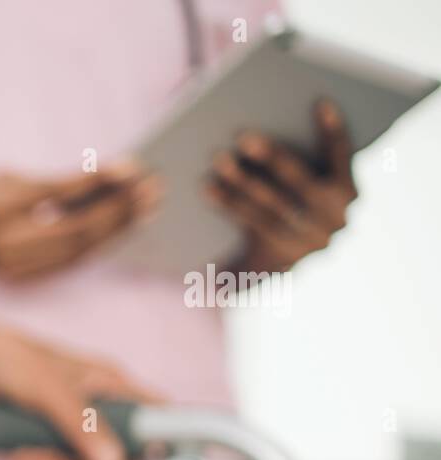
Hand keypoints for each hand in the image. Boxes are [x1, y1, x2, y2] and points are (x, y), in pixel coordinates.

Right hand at [0, 166, 162, 279]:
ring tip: (146, 206)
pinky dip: (99, 242)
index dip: (103, 181)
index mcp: (1, 207)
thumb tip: (111, 180)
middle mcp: (7, 242)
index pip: (63, 195)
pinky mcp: (23, 277)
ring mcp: (14, 266)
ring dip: (117, 228)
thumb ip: (56, 183)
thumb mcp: (7, 177)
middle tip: (153, 188)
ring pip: (80, 250)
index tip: (135, 167)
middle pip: (78, 230)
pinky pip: (71, 261)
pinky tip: (121, 225)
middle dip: (119, 210)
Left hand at [0, 312, 161, 459]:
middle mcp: (97, 406)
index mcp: (111, 383)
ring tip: (30, 451)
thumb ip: (82, 425)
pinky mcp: (47, 439)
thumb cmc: (8, 357)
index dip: (167, 444)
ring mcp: (72, 425)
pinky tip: (20, 451)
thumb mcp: (49, 389)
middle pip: (120, 454)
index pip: (158, 416)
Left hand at [205, 100, 356, 271]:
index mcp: (347, 192)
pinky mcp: (281, 255)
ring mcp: (309, 240)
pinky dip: (228, 202)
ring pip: (270, 203)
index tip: (321, 102)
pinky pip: (251, 222)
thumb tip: (276, 117)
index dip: (333, 131)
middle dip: (272, 156)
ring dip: (242, 179)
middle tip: (243, 136)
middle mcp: (336, 217)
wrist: (274, 262)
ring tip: (219, 158)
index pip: (341, 156)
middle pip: (300, 181)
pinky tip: (208, 186)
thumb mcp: (304, 181)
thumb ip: (302, 155)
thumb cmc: (288, 202)